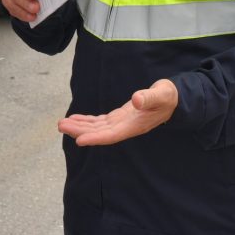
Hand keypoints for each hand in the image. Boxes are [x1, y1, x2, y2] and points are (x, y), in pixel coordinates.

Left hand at [57, 79, 178, 145]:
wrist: (173, 99)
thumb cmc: (168, 96)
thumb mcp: (162, 94)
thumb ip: (149, 97)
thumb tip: (135, 100)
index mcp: (135, 125)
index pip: (112, 135)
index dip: (95, 138)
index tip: (79, 140)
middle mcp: (126, 127)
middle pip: (100, 133)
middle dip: (80, 131)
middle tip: (61, 126)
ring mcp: (122, 123)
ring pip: (97, 128)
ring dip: (80, 126)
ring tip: (62, 124)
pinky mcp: (119, 117)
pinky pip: (100, 121)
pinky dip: (87, 121)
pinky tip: (75, 119)